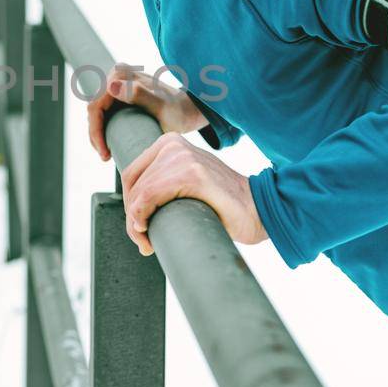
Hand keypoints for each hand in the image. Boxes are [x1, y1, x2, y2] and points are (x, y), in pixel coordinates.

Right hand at [86, 64, 207, 162]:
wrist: (186, 110)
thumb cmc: (176, 110)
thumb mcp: (160, 106)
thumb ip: (138, 94)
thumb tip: (111, 86)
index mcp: (120, 75)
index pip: (95, 106)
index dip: (95, 132)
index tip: (105, 154)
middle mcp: (116, 75)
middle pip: (94, 109)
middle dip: (96, 135)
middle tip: (106, 156)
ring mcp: (118, 83)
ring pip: (97, 112)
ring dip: (98, 133)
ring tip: (107, 154)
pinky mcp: (120, 92)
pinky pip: (104, 112)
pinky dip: (103, 128)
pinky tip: (109, 144)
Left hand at [119, 133, 268, 255]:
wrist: (258, 209)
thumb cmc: (221, 204)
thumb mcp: (186, 182)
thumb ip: (162, 183)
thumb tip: (130, 209)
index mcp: (169, 143)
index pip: (132, 175)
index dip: (129, 205)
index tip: (139, 227)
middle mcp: (173, 144)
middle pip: (133, 185)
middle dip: (132, 218)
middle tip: (142, 241)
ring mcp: (183, 157)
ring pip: (138, 194)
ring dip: (135, 225)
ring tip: (146, 243)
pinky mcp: (191, 174)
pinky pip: (149, 197)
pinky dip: (141, 217)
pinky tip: (148, 232)